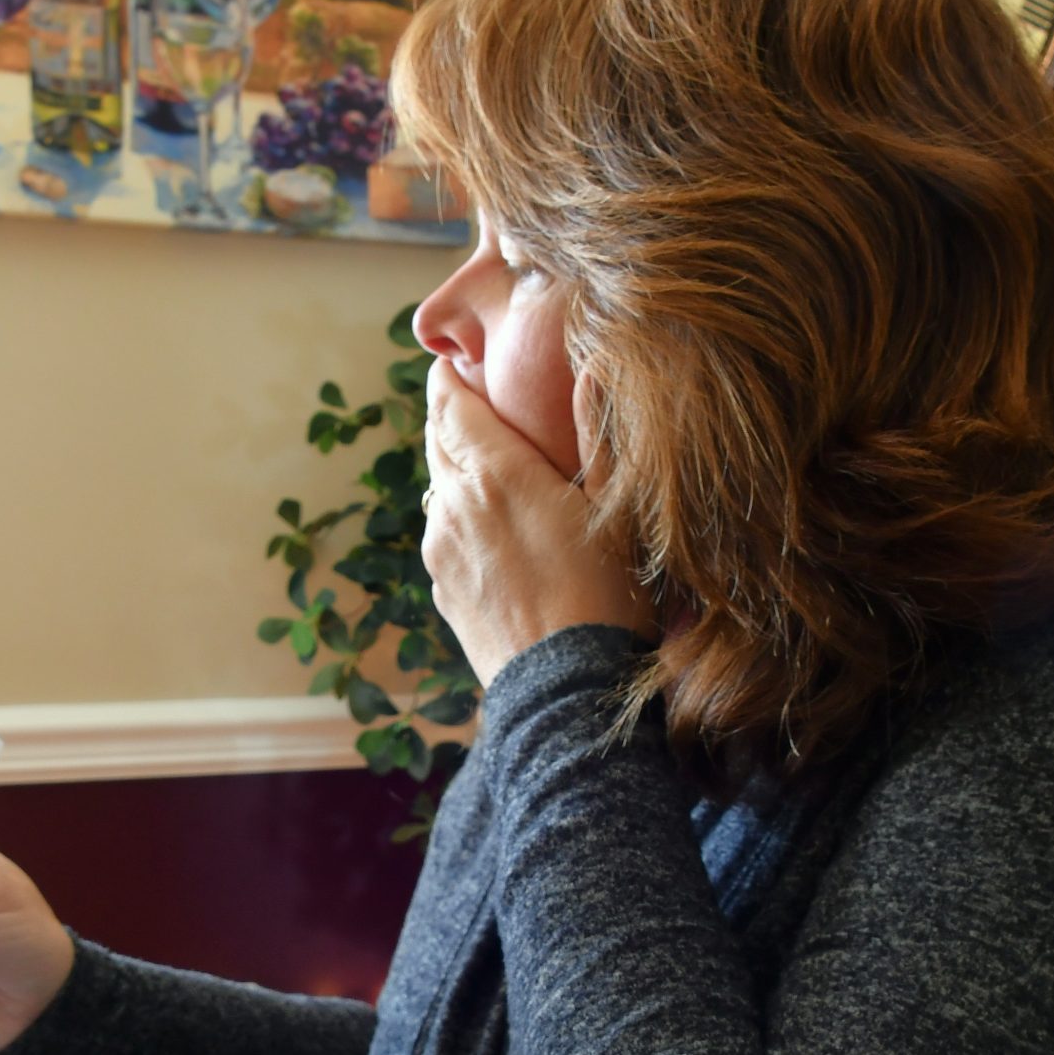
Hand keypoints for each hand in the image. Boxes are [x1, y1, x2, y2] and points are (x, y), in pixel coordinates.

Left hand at [422, 361, 650, 688]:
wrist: (568, 692)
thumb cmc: (609, 596)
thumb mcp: (617, 509)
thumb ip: (598, 435)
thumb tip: (593, 370)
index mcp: (496, 473)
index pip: (451, 404)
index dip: (448, 378)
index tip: (452, 363)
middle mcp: (454, 505)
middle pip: (436, 442)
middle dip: (449, 418)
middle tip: (467, 401)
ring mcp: (439, 551)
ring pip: (437, 492)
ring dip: (454, 472)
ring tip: (486, 468)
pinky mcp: (441, 590)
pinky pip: (443, 538)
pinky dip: (459, 521)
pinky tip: (492, 532)